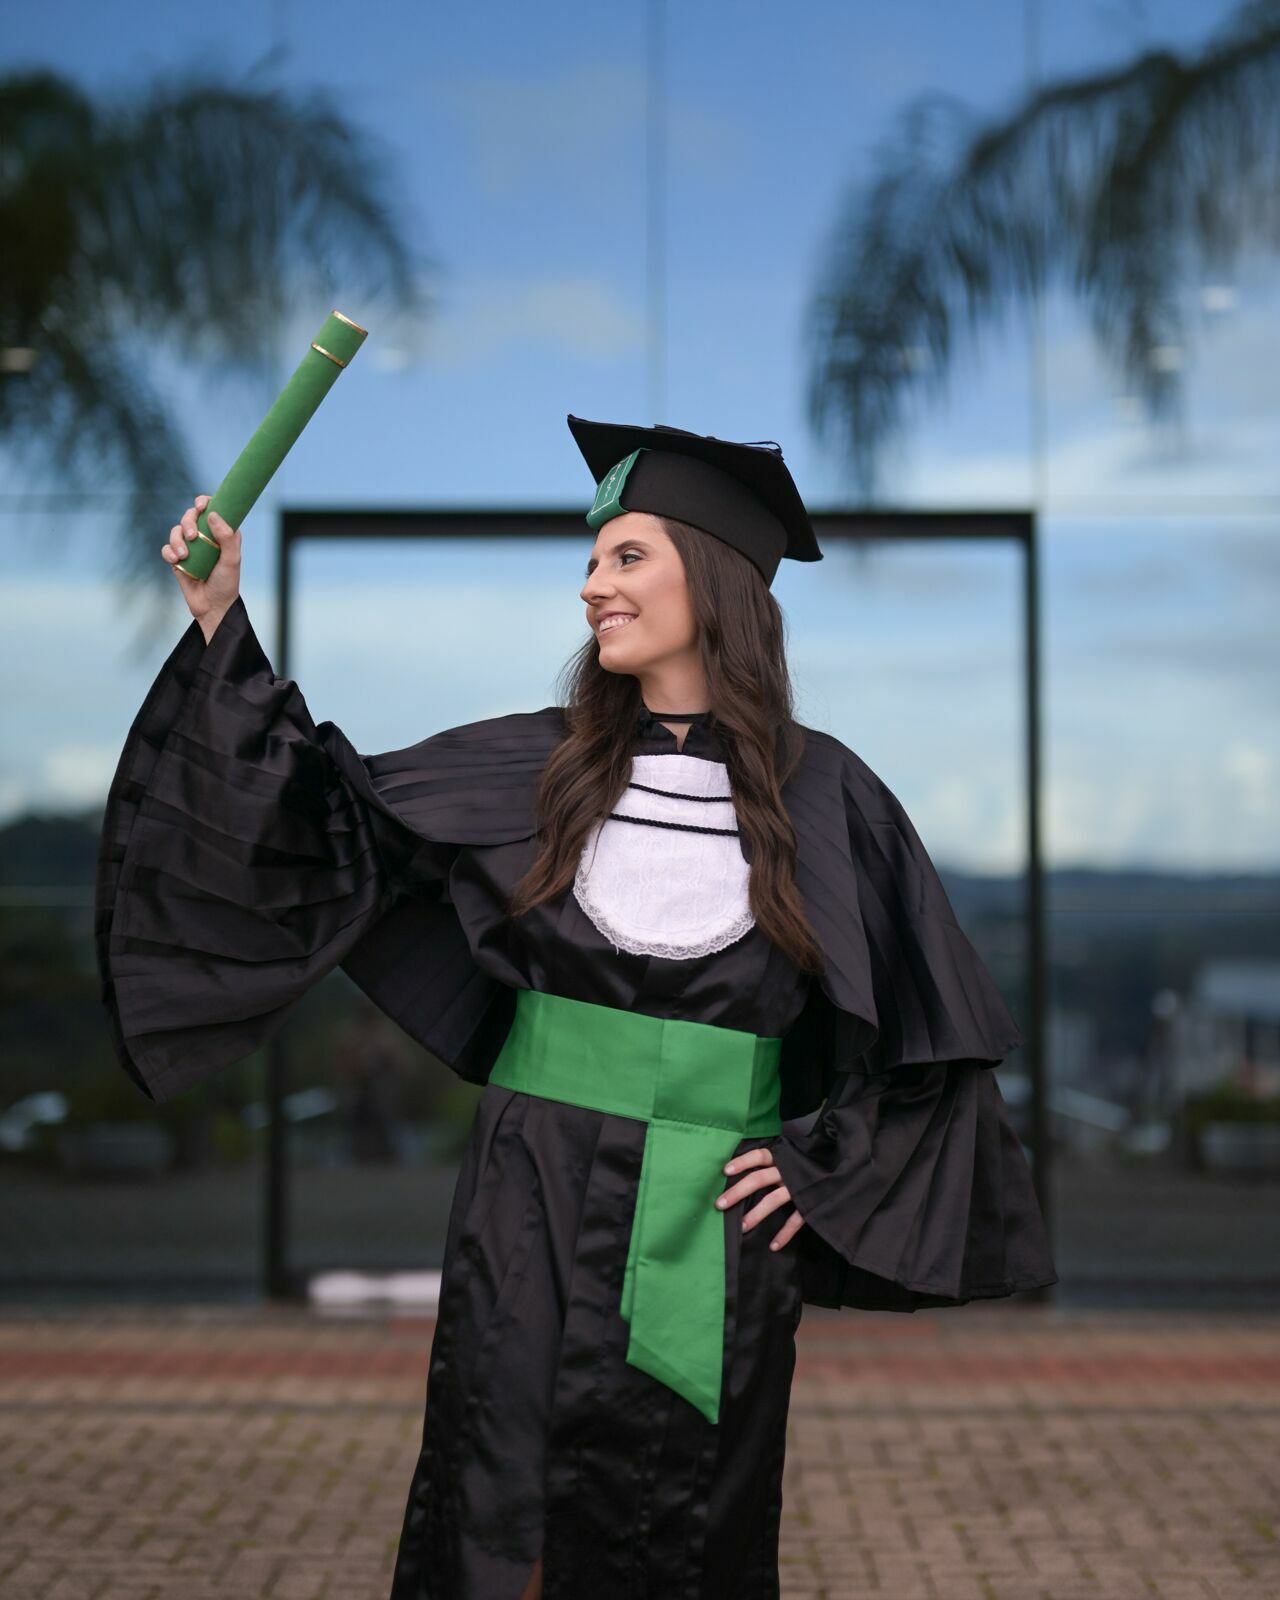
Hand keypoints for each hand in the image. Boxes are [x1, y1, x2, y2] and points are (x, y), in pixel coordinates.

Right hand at [161, 493, 241, 637]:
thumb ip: (226, 537)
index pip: (211, 510)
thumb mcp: (232, 560)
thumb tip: (212, 514)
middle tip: (192, 535)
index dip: (204, 502)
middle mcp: (205, 537)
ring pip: (176, 530)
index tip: (200, 505)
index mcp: (221, 533)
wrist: (212, 606)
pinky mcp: (178, 559)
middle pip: (190, 516)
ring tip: (184, 555)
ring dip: (177, 539)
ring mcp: (191, 547)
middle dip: (188, 521)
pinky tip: (176, 560)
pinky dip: (169, 552)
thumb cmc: (226, 583)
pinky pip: (167, 548)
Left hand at [715, 1146, 805, 1250]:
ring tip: (742, 1227)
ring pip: (774, 1199)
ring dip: (756, 1214)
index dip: (743, 1162)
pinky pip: (796, 1220)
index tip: (725, 1171)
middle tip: (719, 1204)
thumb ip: (775, 1162)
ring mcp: (800, 1188)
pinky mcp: (811, 1204)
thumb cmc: (811, 1164)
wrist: (844, 1171)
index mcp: (783, 1158)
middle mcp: (789, 1171)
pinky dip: (785, 1234)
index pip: (760, 1155)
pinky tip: (773, 1245)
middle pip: (759, 1179)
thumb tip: (745, 1168)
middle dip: (738, 1191)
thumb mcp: (794, 1157)